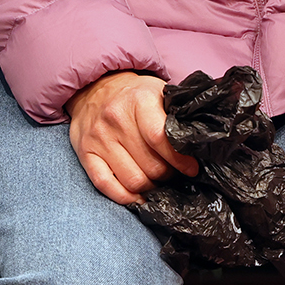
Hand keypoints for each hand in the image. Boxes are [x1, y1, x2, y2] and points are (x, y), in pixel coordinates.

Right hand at [65, 71, 198, 204]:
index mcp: (139, 100)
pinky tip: (138, 195)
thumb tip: (199, 142)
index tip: (191, 168)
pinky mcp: (85, 153)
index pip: (160, 138)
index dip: (180, 160)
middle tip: (173, 172)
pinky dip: (125, 197)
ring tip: (157, 180)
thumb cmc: (134, 94)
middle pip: (150, 166)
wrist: (95, 86)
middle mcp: (116, 118)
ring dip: (151, 187)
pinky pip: (106, 185)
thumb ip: (177, 114)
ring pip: (133, 180)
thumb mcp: (158, 92)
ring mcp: (99, 138)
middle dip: (168, 175)